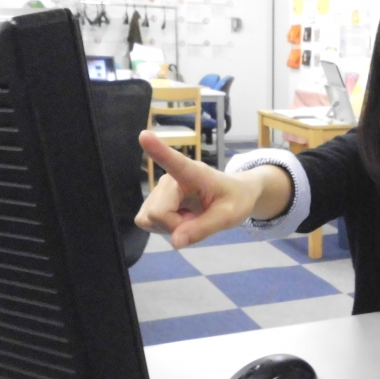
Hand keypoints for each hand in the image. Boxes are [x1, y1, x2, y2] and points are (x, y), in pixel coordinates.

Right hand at [135, 130, 265, 248]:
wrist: (234, 195)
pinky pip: (148, 222)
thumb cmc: (235, 200)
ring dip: (170, 227)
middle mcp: (169, 178)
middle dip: (175, 226)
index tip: (144, 136)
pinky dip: (164, 227)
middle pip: (158, 213)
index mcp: (193, 174)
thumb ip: (202, 229)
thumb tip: (175, 242)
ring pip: (150, 219)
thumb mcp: (228, 217)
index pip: (174, 162)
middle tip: (197, 219)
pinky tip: (180, 219)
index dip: (158, 151)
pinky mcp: (151, 202)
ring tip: (191, 217)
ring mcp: (158, 190)